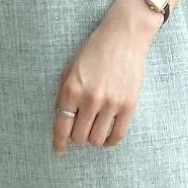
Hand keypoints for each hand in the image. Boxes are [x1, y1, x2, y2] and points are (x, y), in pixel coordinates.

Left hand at [52, 0, 161, 154]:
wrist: (124, 36)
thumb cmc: (94, 51)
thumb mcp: (70, 69)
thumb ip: (64, 95)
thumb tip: (61, 120)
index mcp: (71, 90)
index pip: (61, 127)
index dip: (59, 143)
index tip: (59, 150)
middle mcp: (90, 99)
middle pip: (79, 137)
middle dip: (77, 137)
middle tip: (80, 131)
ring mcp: (111, 103)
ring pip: (97, 140)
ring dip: (93, 139)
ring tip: (94, 131)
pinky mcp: (129, 105)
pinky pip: (117, 135)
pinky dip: (110, 141)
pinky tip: (107, 136)